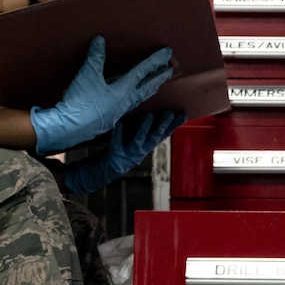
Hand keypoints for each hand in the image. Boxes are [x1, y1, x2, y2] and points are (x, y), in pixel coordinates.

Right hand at [29, 36, 172, 154]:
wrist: (70, 128)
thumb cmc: (81, 102)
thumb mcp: (87, 75)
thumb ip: (95, 57)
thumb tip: (100, 40)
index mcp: (124, 90)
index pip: (143, 71)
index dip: (156, 60)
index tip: (168, 53)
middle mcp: (125, 102)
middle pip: (147, 87)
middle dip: (159, 78)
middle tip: (170, 70)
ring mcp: (118, 112)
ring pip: (138, 98)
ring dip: (148, 89)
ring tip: (155, 85)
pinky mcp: (109, 119)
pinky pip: (127, 105)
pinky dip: (133, 98)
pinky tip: (128, 99)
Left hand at [63, 109, 184, 194]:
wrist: (102, 171)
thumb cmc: (119, 153)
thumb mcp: (134, 143)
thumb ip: (145, 131)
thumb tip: (156, 114)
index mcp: (145, 148)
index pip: (162, 135)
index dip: (172, 126)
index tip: (182, 115)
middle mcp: (139, 152)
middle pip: (153, 138)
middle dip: (162, 125)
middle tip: (170, 112)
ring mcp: (126, 155)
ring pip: (137, 141)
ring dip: (143, 128)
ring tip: (148, 115)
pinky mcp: (113, 154)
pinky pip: (116, 142)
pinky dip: (118, 134)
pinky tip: (119, 124)